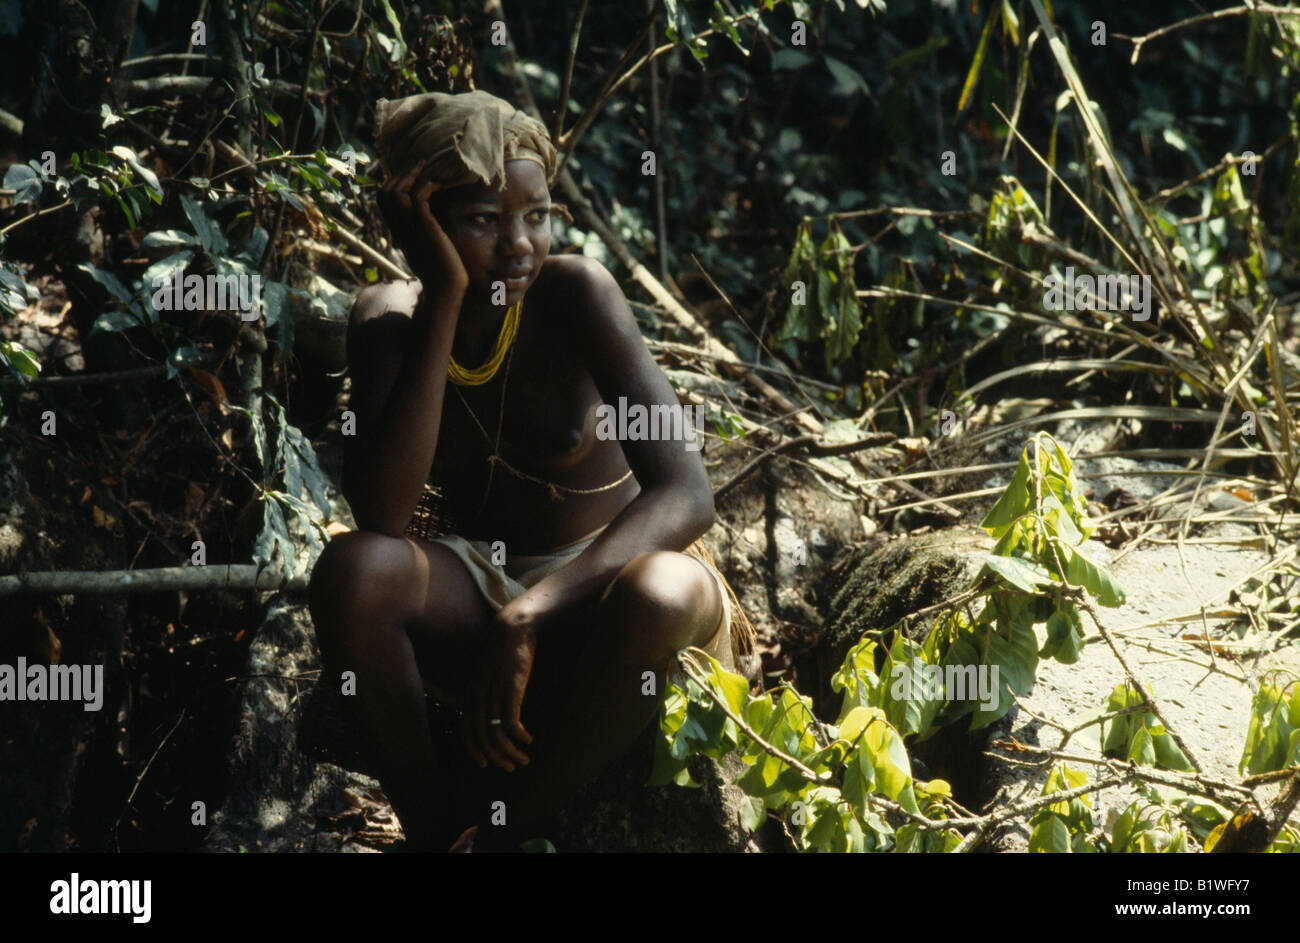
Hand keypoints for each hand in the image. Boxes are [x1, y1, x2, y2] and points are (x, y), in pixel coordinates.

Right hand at [376, 159, 468, 301]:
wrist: (446, 290)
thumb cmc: (443, 273)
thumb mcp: (429, 249)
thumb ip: (425, 233)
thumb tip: (433, 221)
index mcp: (399, 232)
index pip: (384, 202)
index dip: (393, 184)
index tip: (411, 174)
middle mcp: (399, 229)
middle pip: (384, 193)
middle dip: (399, 174)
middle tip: (418, 163)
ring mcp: (410, 229)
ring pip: (396, 192)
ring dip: (411, 175)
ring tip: (426, 166)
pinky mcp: (426, 228)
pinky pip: (418, 198)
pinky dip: (426, 186)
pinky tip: (439, 184)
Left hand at [460, 605, 538, 771]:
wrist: (511, 626)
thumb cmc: (503, 646)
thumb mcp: (487, 669)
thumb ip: (485, 687)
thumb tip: (492, 703)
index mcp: (470, 693)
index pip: (467, 731)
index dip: (475, 751)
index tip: (486, 763)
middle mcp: (478, 697)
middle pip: (481, 739)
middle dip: (495, 758)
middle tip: (510, 767)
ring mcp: (493, 694)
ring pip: (495, 736)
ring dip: (510, 753)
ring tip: (524, 759)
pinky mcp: (510, 690)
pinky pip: (510, 723)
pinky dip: (519, 737)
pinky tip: (529, 740)